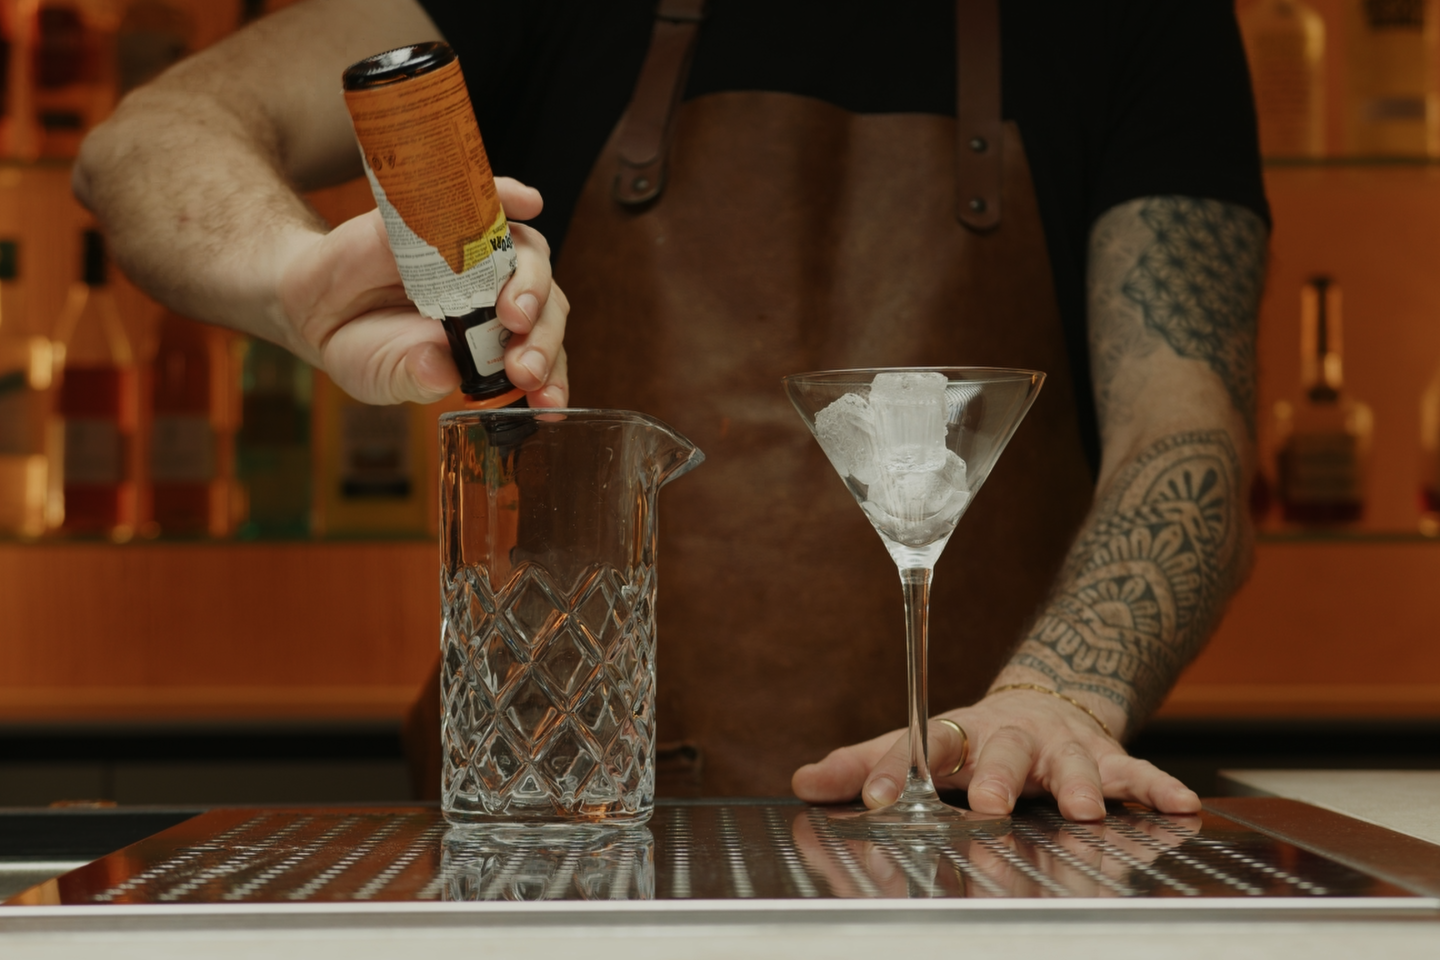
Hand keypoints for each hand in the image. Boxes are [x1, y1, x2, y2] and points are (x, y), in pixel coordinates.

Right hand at [277, 177, 568, 406]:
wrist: (314, 303)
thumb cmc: (363, 346)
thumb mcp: (386, 376)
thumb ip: (416, 377)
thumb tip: (440, 372)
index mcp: (496, 345)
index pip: (541, 357)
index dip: (552, 378)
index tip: (547, 402)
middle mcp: (497, 298)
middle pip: (546, 308)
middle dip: (542, 340)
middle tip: (522, 368)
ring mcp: (475, 256)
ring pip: (528, 258)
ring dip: (531, 284)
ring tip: (512, 313)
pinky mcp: (446, 218)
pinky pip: (487, 201)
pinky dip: (508, 197)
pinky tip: (524, 201)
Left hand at [791, 687, 1199, 821]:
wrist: (1045, 703)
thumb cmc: (973, 739)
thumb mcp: (921, 746)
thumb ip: (864, 764)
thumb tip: (802, 780)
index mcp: (959, 733)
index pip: (922, 746)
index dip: (895, 768)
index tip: (871, 795)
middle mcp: (1011, 737)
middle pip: (1000, 752)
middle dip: (994, 777)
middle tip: (988, 804)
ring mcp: (1062, 746)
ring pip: (1072, 762)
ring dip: (1079, 785)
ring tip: (1084, 810)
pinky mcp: (1108, 759)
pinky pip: (1136, 772)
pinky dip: (1157, 787)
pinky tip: (1178, 804)